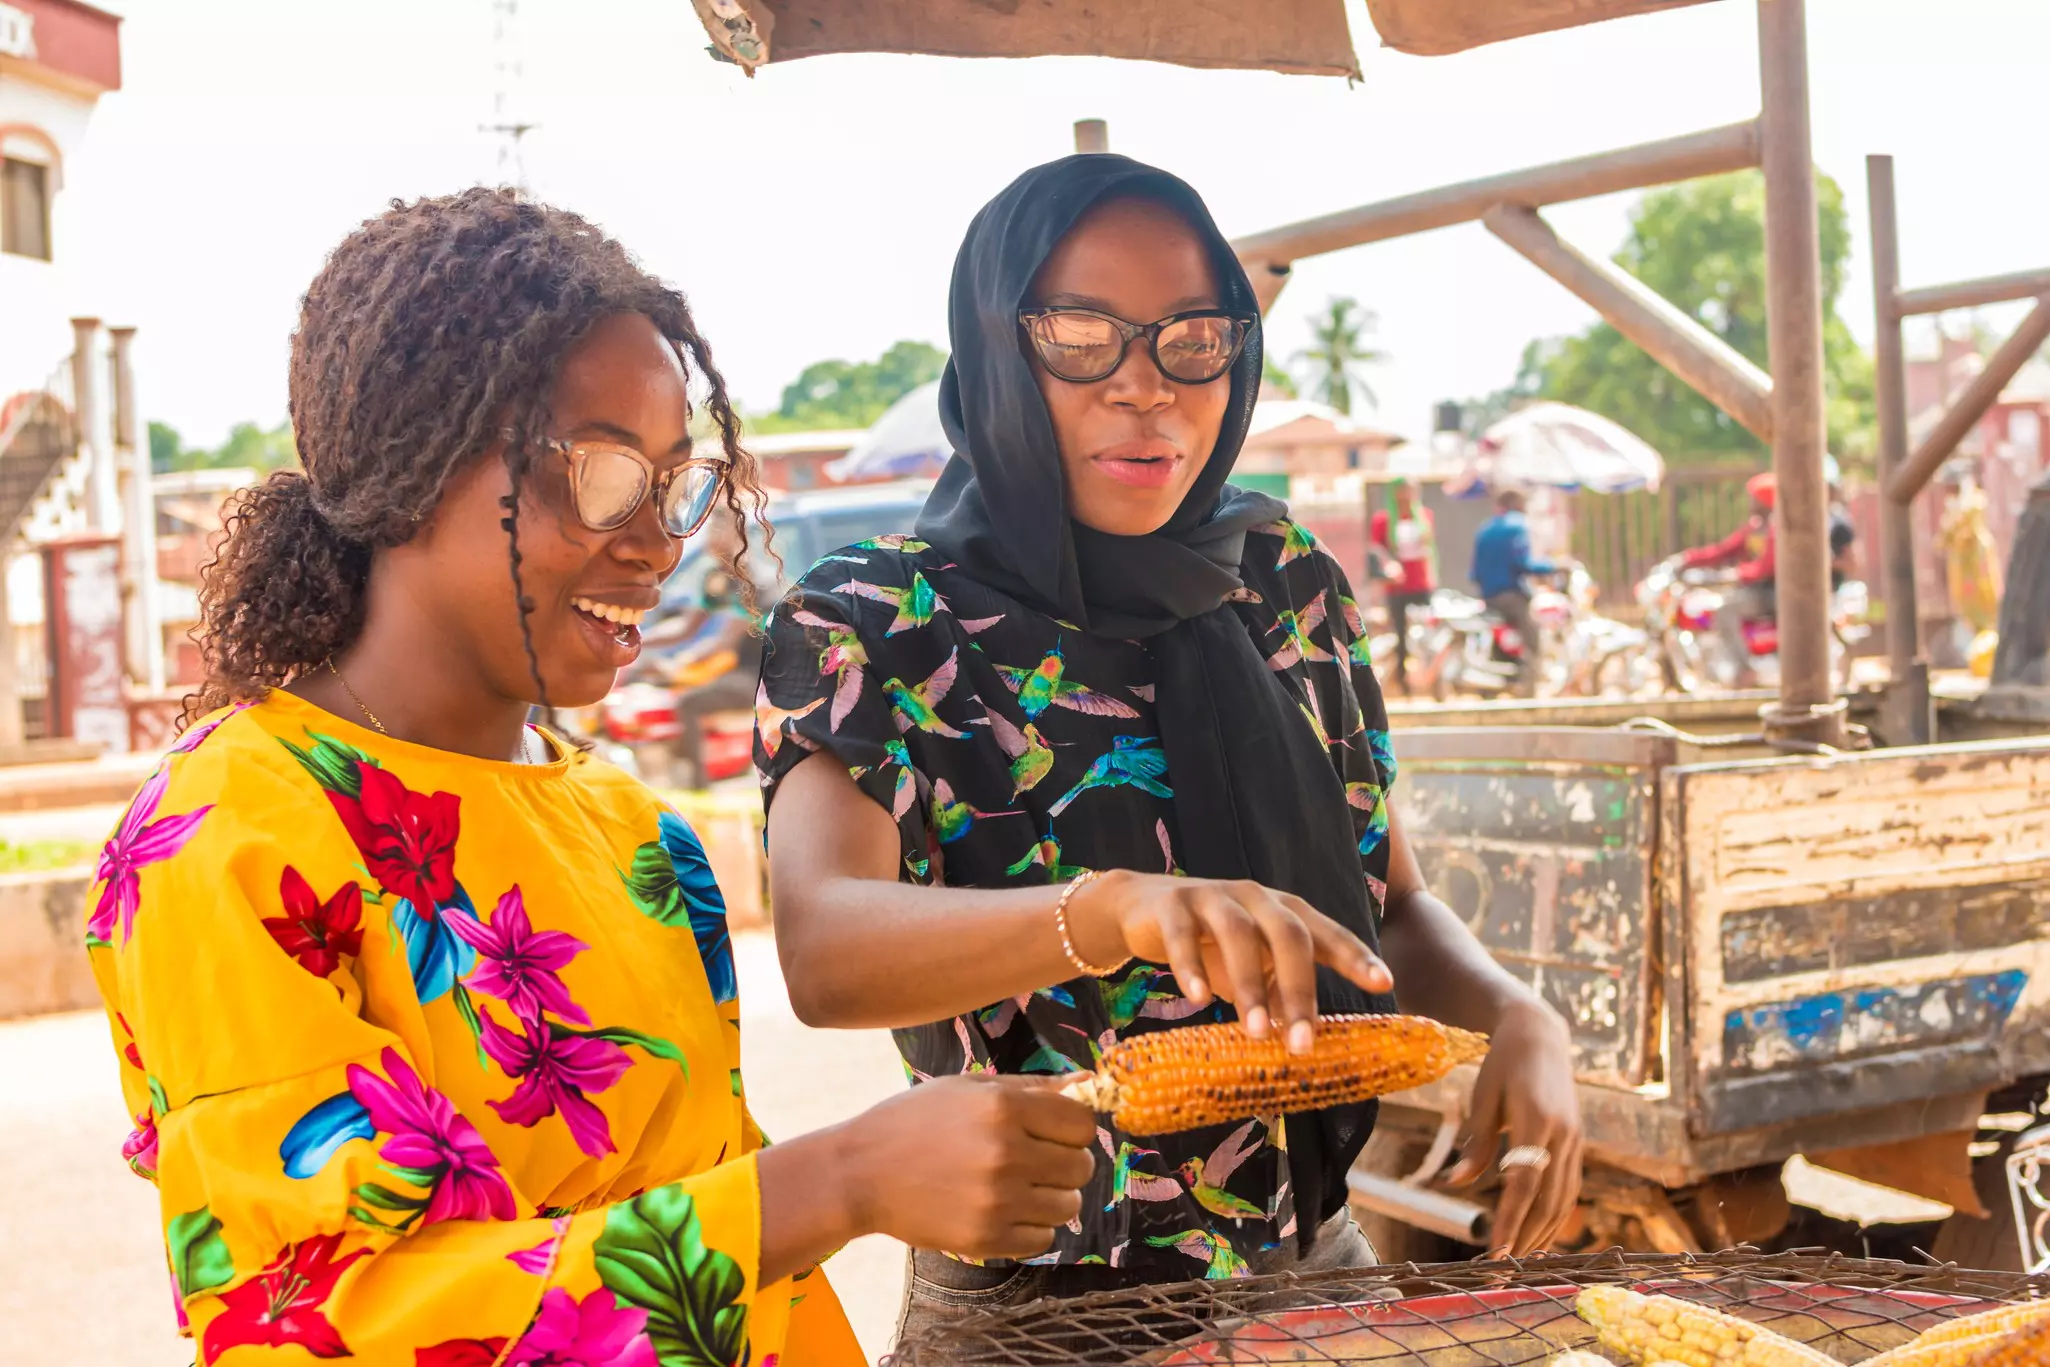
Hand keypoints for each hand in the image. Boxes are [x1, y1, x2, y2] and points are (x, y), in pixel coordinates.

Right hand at [835, 1074, 1095, 1259]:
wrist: (860, 1172)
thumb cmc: (915, 1120)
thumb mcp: (970, 1087)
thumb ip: (1033, 1087)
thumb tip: (1090, 1083)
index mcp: (1003, 1108)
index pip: (1082, 1124)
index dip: (1071, 1128)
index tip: (1052, 1132)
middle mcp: (1005, 1153)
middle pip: (1081, 1166)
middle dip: (1065, 1162)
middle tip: (1034, 1160)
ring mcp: (996, 1200)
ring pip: (1068, 1206)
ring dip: (1052, 1197)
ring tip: (1019, 1187)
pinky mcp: (985, 1239)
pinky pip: (1043, 1238)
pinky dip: (1032, 1227)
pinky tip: (1004, 1210)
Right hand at [1069, 870, 1394, 1054]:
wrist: (1141, 910)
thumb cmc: (1211, 944)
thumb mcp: (1252, 967)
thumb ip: (1279, 993)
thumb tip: (1306, 1042)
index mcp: (1284, 912)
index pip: (1327, 933)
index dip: (1355, 956)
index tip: (1383, 984)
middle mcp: (1257, 898)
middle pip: (1289, 934)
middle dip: (1300, 989)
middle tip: (1303, 1042)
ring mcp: (1214, 897)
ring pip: (1240, 933)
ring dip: (1251, 984)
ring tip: (1256, 1031)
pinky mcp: (1173, 905)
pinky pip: (1183, 934)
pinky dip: (1190, 965)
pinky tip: (1197, 998)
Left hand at [1447, 997, 1581, 1256]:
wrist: (1540, 1034)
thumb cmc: (1502, 1063)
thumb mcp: (1483, 1097)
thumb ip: (1476, 1144)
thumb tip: (1455, 1184)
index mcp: (1536, 1120)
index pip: (1524, 1183)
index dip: (1510, 1221)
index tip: (1496, 1252)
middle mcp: (1563, 1134)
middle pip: (1547, 1199)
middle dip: (1526, 1238)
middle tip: (1504, 1271)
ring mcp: (1575, 1140)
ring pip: (1564, 1199)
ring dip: (1543, 1233)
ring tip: (1521, 1262)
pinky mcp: (1577, 1143)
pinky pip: (1569, 1188)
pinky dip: (1556, 1215)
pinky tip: (1540, 1234)